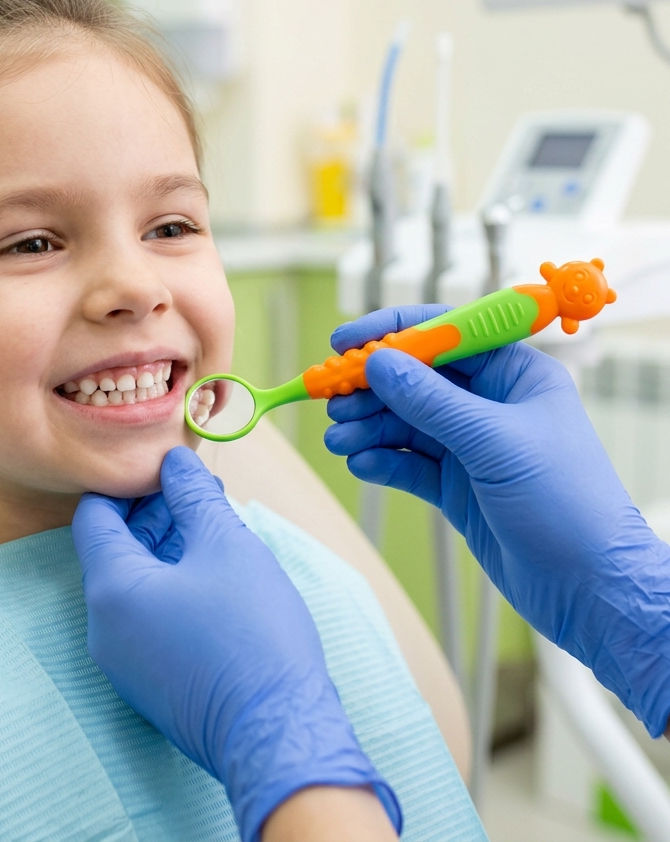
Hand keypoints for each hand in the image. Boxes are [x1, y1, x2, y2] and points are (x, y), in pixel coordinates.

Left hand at [72, 447, 400, 841]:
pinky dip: (169, 587)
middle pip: (113, 550)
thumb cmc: (251, 633)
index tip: (163, 469)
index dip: (126, 484)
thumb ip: (191, 495)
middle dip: (153, 514)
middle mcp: (103, 628)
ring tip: (213, 526)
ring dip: (165, 549)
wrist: (278, 733)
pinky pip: (145, 619)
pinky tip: (213, 573)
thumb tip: (173, 459)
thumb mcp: (225, 544)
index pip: (93, 516)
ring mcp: (123, 662)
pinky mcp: (148, 683)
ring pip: (133, 585)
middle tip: (198, 492)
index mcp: (111, 589)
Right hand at [324, 306, 669, 736]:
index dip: (391, 333)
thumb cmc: (565, 503)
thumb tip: (378, 362)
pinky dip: (382, 460)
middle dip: (370, 389)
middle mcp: (489, 403)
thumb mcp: (494, 443)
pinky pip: (408, 462)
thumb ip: (431, 402)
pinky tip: (362, 465)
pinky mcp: (456, 485)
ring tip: (338, 440)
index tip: (343, 343)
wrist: (589, 588)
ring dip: (368, 428)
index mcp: (514, 374)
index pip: (444, 334)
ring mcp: (470, 445)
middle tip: (330, 402)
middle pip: (414, 380)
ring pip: (404, 422)